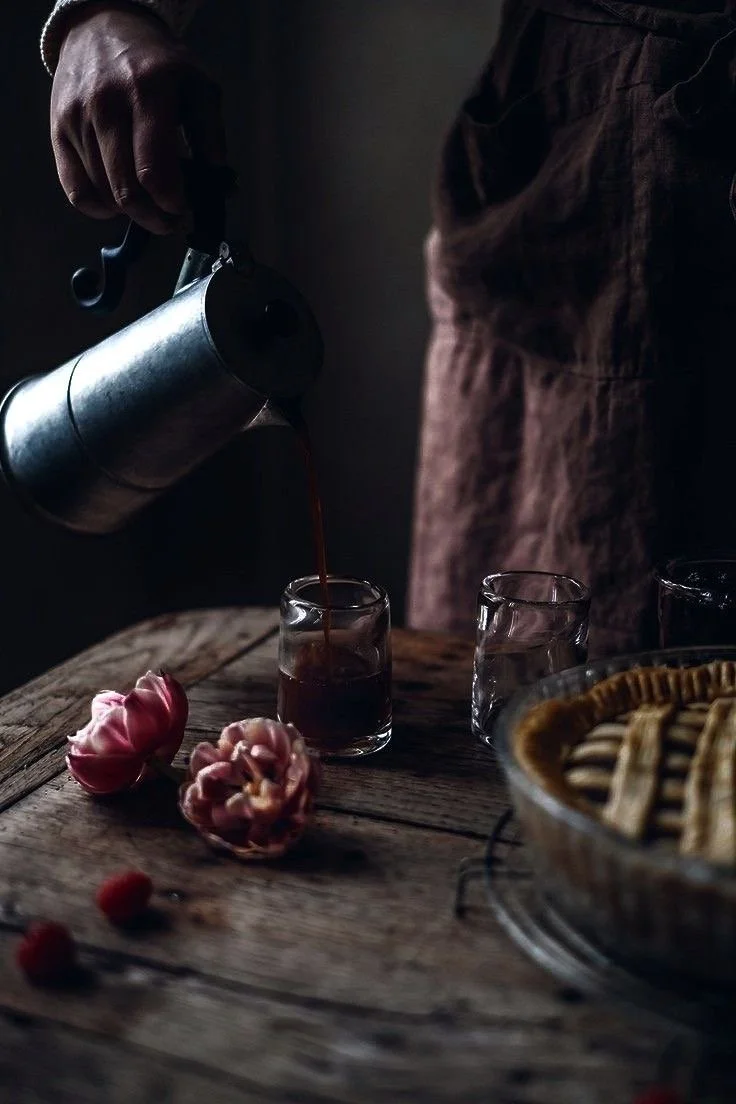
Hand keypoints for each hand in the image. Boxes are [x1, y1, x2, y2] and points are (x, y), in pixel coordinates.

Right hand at [50, 3, 225, 233]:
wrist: (102, 27)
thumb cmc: (155, 63)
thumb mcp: (197, 85)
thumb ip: (211, 135)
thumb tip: (217, 184)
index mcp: (147, 91)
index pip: (153, 170)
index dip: (171, 203)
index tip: (182, 209)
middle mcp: (106, 104)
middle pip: (126, 191)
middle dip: (154, 218)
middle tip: (169, 220)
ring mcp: (78, 118)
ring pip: (103, 194)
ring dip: (130, 212)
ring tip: (148, 203)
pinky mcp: (58, 130)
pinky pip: (75, 191)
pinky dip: (98, 208)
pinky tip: (116, 203)